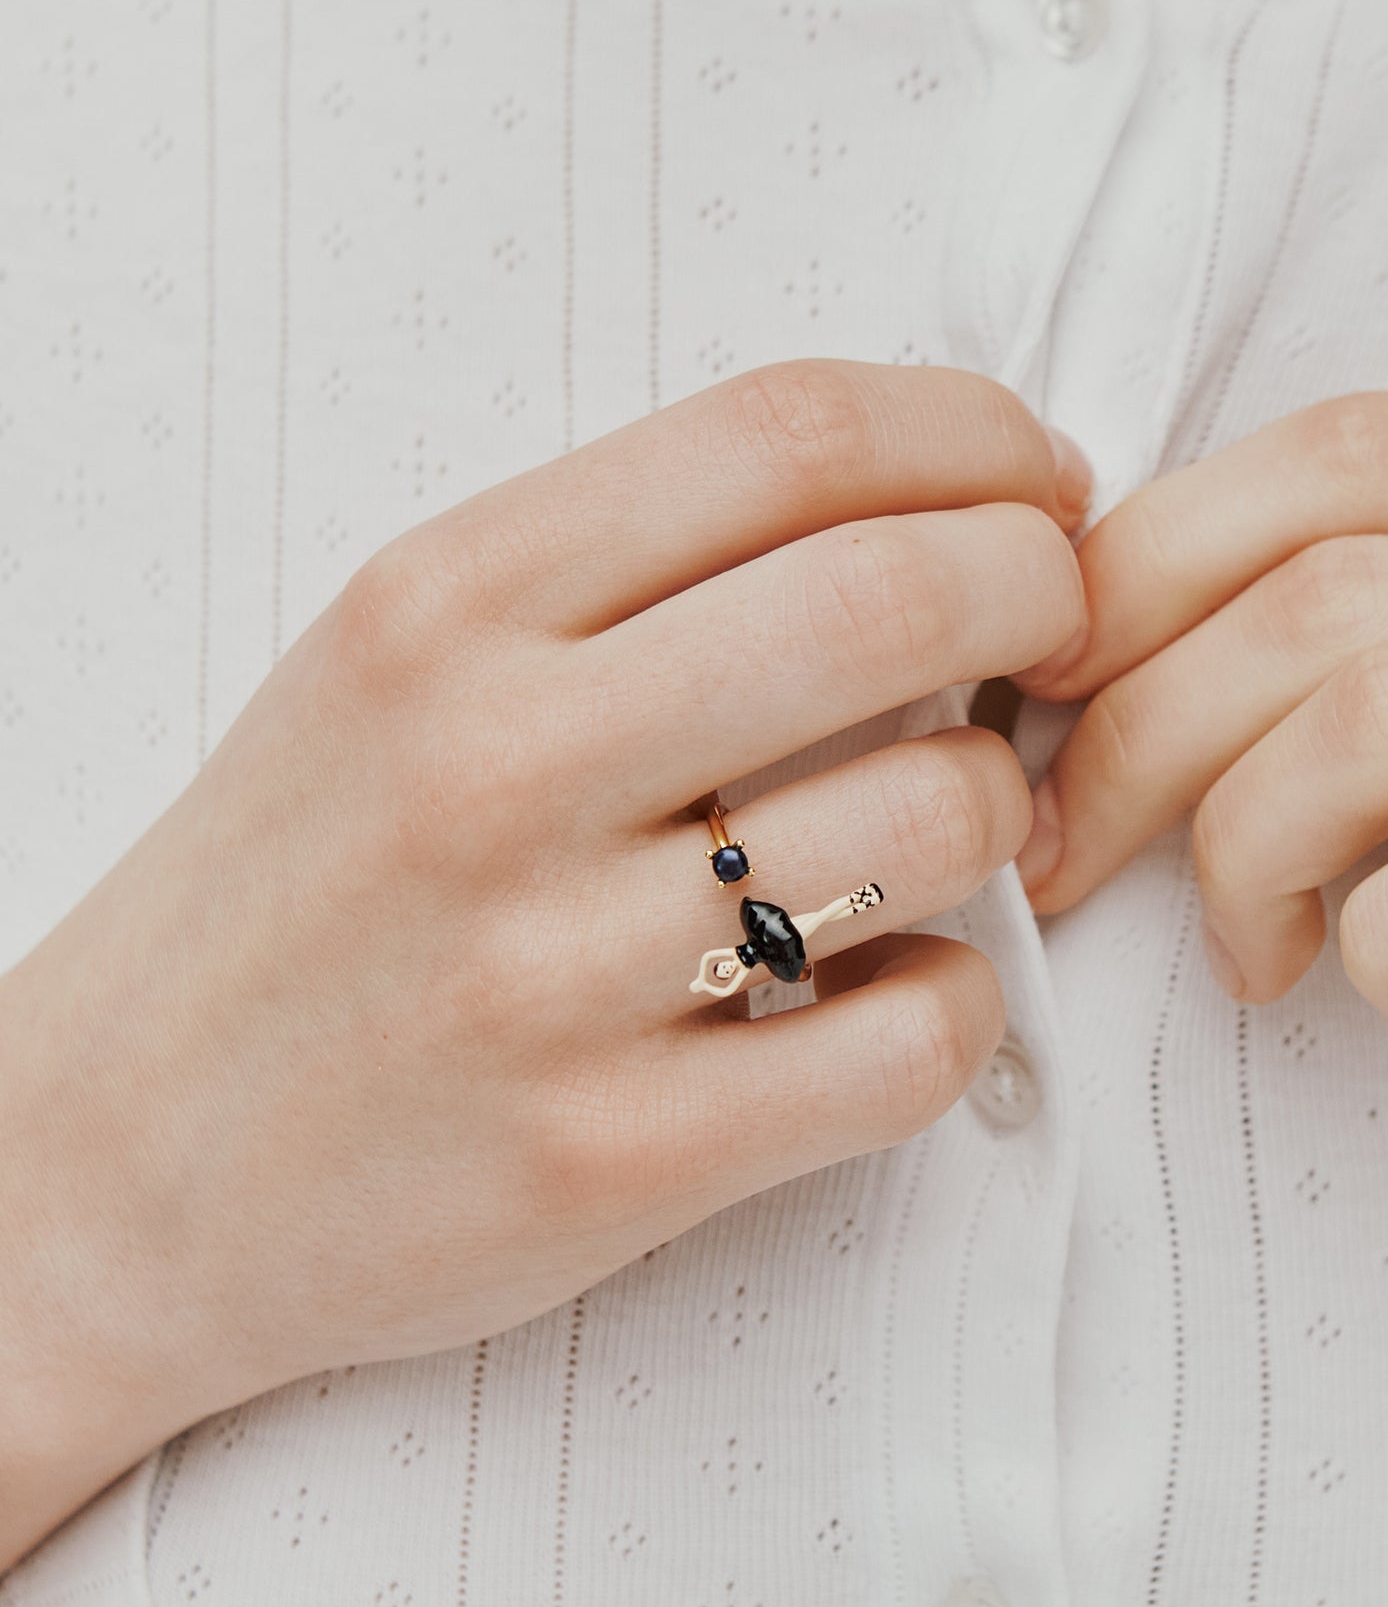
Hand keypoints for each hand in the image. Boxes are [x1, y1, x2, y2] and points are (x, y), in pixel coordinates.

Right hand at [0, 361, 1086, 1566]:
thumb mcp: (394, 668)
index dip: (979, 438)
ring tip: (942, 833)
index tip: (1037, 484)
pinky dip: (958, 1003)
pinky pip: (912, 1039)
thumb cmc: (292, 903)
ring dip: (1006, 811)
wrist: (111, 1170)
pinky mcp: (612, 1157)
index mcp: (447, 604)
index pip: (790, 436)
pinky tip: (893, 992)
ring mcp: (552, 973)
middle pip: (898, 592)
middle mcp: (495, 764)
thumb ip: (625, 578)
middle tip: (1056, 636)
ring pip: (940, 818)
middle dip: (1046, 592)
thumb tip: (914, 507)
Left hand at [1015, 394, 1387, 1382]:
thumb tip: (1125, 649)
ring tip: (1250, 946)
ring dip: (1238, 839)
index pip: (1355, 447)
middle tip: (1075, 845)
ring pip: (1382, 704)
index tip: (1052, 683)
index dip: (1154, 553)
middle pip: (1334, 577)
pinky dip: (1378, 945)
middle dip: (1137, 719)